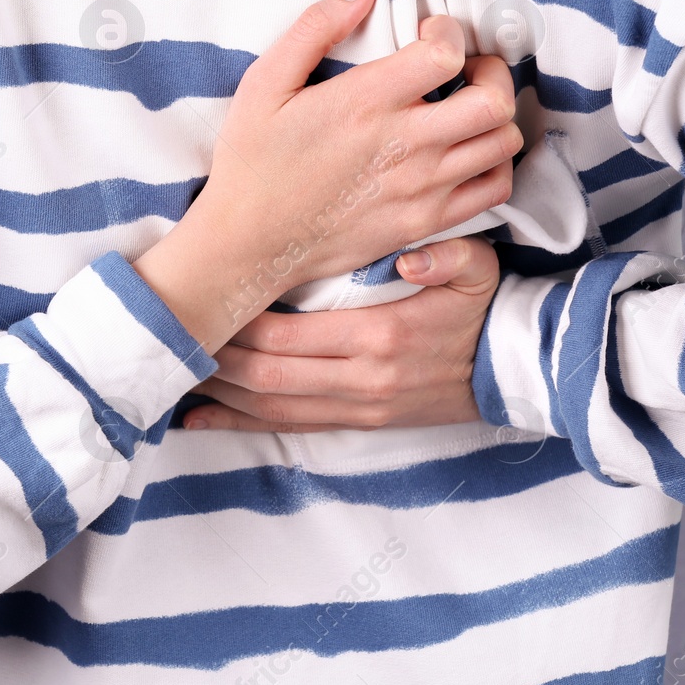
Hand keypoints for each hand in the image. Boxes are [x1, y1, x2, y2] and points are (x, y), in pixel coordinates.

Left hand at [181, 234, 500, 431]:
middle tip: (173, 337)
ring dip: (220, 393)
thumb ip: (449, 256)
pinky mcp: (359, 423)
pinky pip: (289, 428)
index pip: (289, 333)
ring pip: (270, 407)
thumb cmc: (482, 309)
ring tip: (174, 374)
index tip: (207, 304)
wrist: (511, 369)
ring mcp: (357, 407)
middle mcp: (361, 379)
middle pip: (266, 374)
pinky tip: (201, 421)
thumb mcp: (478, 269)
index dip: (241, 322)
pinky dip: (240, 425)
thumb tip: (413, 256)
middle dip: (216, 358)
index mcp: (379, 335)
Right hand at [189, 0, 521, 285]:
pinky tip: (465, 153)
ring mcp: (420, 189)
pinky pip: (492, 190)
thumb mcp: (265, 83)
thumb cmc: (252, 162)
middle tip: (468, 69)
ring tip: (468, 109)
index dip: (449, 32)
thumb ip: (315, 28)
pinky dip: (493, 164)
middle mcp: (404, 145)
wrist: (248, 244)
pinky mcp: (425, 223)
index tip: (429, 34)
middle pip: (493, 101)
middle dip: (492, 72)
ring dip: (496, 117)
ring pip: (502, 144)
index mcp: (366, 102)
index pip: (447, 53)